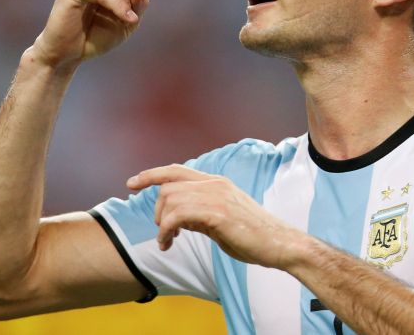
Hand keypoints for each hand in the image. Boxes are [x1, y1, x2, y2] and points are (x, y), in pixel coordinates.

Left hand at [126, 164, 303, 269]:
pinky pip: (177, 215)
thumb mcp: (223, 219)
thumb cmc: (254, 237)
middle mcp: (215, 184)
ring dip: (161, 224)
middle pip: (168, 187)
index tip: (132, 183)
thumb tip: (178, 218)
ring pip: (170, 200)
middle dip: (157, 210)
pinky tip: (169, 243)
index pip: (176, 170)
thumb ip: (201, 213)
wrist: (281, 245)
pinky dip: (166, 230)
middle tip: (163, 233)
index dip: (151, 174)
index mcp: (217, 182)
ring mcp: (216, 196)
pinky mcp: (217, 213)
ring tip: (167, 241)